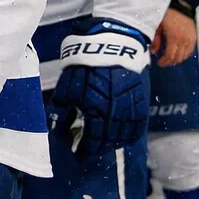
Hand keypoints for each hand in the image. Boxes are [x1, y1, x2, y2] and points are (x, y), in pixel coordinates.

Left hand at [51, 21, 149, 157]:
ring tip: (104, 145)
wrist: (112, 43)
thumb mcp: (67, 84)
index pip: (91, 141)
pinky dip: (131, 135)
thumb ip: (62, 107)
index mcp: (95, 112)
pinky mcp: (142, 101)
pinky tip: (124, 137)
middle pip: (108, 142)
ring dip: (113, 143)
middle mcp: (116, 114)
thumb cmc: (85, 63)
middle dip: (98, 149)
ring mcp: (131, 109)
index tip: (78, 155)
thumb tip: (56, 125)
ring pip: (124, 136)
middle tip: (90, 150)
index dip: (84, 151)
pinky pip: (139, 126)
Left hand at [152, 8, 197, 66]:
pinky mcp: (194, 37)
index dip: (165, 62)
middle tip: (164, 62)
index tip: (159, 63)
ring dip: (177, 59)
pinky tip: (179, 54)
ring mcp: (190, 39)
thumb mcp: (158, 26)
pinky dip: (185, 55)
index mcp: (174, 37)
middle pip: (178, 57)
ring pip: (185, 56)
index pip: (170, 55)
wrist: (181, 6)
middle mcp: (184, 40)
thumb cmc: (168, 15)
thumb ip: (156, 40)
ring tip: (170, 59)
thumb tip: (153, 51)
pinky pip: (190, 51)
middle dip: (170, 62)